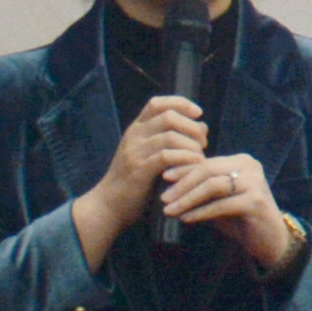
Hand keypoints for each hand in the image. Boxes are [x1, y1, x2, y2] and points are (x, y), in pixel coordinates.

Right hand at [70, 93, 203, 272]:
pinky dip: (186, 159)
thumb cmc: (135, 181)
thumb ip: (171, 139)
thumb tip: (203, 127)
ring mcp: (134, 152)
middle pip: (169, 116)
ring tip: (199, 157)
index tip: (198, 113)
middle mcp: (134, 136)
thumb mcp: (149, 154)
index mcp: (136, 129)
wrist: (108, 207)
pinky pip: (168, 156)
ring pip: (171, 136)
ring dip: (192, 145)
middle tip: (203, 142)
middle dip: (192, 126)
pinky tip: (195, 166)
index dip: (181, 103)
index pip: (158, 103)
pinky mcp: (139, 170)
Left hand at [159, 147, 294, 272]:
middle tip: (163, 198)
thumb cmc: (240, 219)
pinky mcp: (256, 201)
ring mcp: (255, 182)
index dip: (183, 169)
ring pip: (213, 185)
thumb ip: (199, 189)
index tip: (163, 179)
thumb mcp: (217, 200)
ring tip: (169, 210)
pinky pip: (221, 204)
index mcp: (242, 161)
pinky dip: (201, 212)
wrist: (271, 240)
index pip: (206, 162)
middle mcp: (250, 166)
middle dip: (182, 184)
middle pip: (208, 170)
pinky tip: (186, 219)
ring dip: (188, 198)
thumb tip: (168, 183)